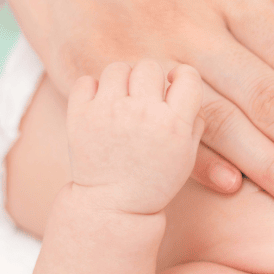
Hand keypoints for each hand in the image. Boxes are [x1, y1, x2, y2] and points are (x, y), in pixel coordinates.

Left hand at [66, 61, 203, 214]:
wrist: (112, 206)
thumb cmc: (154, 180)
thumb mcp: (186, 155)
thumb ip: (193, 119)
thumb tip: (183, 85)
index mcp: (173, 124)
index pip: (187, 76)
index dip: (182, 76)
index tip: (174, 85)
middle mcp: (142, 114)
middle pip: (149, 67)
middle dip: (149, 79)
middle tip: (144, 97)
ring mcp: (108, 113)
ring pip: (117, 69)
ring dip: (121, 81)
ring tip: (121, 100)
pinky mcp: (80, 116)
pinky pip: (86, 81)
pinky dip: (92, 89)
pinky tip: (100, 105)